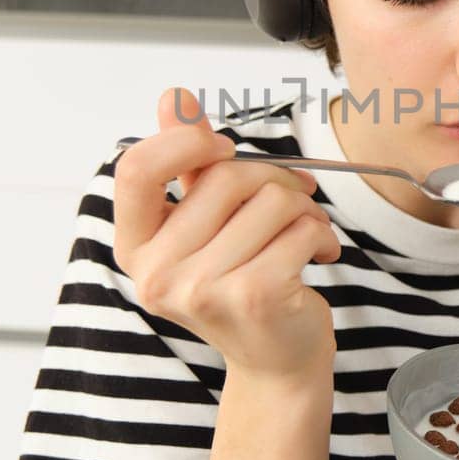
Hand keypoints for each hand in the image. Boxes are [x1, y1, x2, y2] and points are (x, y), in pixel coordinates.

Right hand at [112, 86, 341, 379]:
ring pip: (271, 200)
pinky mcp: (254, 296)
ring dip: (303, 209)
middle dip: (273, 179)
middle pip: (223, 176)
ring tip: (304, 234)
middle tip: (292, 202)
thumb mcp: (204, 226)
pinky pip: (302, 228)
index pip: (135, 170)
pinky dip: (322, 233)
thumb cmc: (241, 286)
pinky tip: (319, 255)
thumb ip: (187, 163)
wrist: (277, 362)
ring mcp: (203, 290)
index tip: (222, 147)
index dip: (183, 141)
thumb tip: (174, 97)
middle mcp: (158, 273)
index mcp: (135, 247)